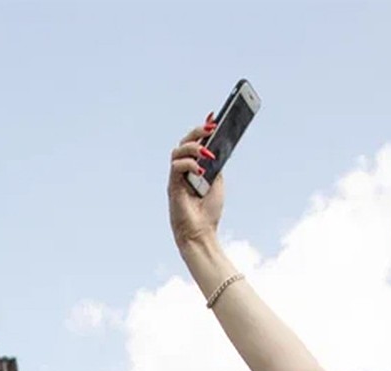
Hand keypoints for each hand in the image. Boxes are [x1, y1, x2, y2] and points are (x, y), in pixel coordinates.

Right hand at [168, 117, 224, 251]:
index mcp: (194, 168)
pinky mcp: (172, 186)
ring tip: (207, 151)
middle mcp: (183, 170)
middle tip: (212, 127)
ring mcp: (176, 178)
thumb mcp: (217, 183)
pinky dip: (189, 164)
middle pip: (185, 142)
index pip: (195, 143)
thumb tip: (217, 145)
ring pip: (178, 150)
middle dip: (198, 131)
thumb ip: (215, 165)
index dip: (202, 129)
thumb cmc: (208, 212)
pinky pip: (176, 167)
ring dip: (193, 146)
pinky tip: (201, 169)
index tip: (214, 117)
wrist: (201, 234)